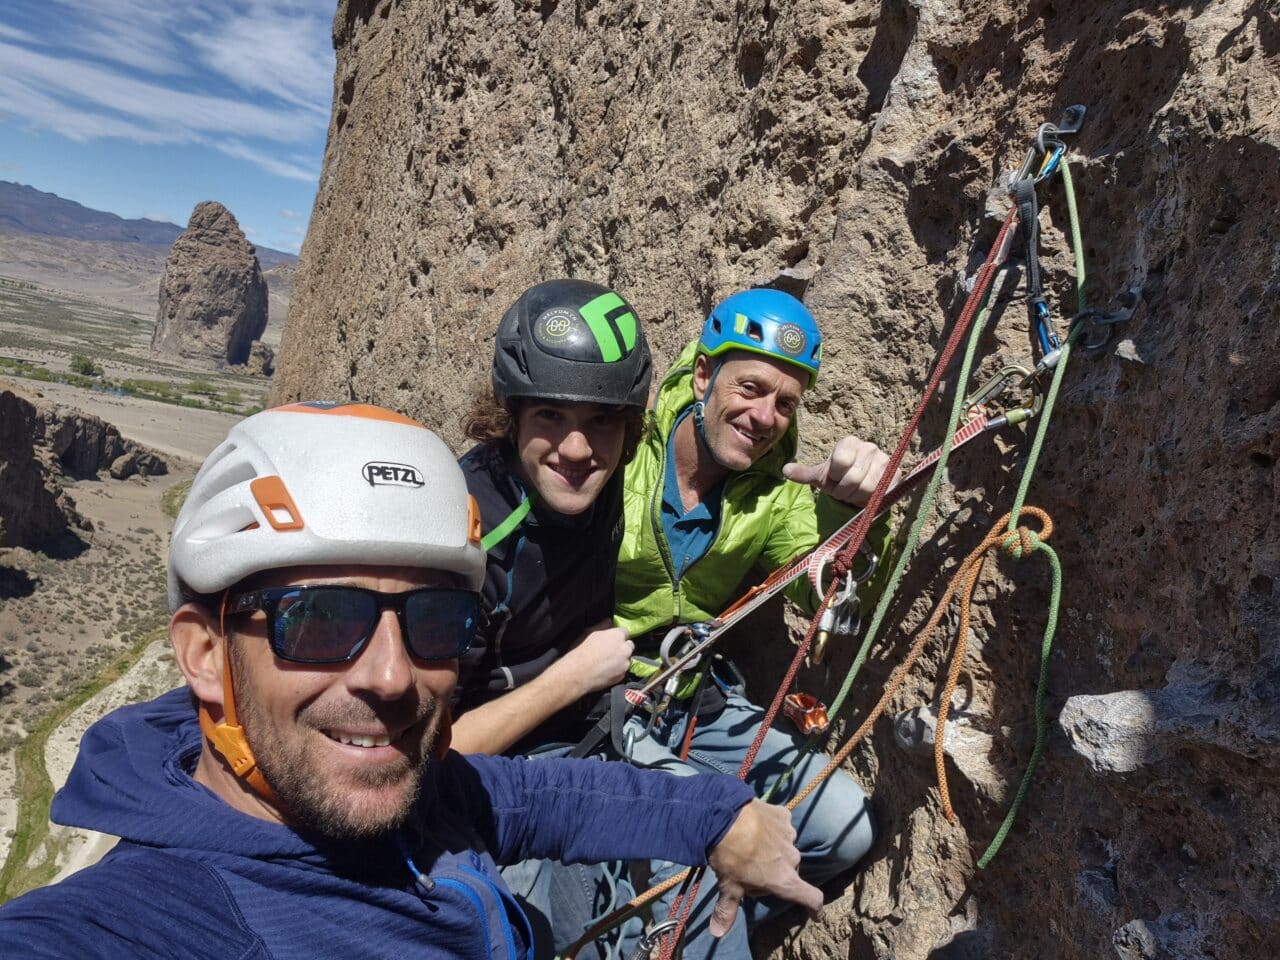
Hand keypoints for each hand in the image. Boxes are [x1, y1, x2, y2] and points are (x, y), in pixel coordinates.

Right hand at [552, 622, 633, 697]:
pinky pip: (622, 671)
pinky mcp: (622, 676)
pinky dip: (617, 671)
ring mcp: (625, 664)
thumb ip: (602, 626)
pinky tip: (606, 672)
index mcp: (618, 636)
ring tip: (607, 663)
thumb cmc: (581, 651)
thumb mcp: (589, 633)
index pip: (625, 632)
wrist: (578, 673)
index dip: (618, 635)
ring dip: (621, 660)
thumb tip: (609, 621)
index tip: (611, 640)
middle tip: (610, 651)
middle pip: (629, 646)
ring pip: (627, 659)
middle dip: (622, 647)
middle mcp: (625, 649)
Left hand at [706, 800, 821, 936]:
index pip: (811, 897)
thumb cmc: (729, 856)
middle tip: (750, 868)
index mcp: (784, 880)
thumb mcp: (728, 886)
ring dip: (772, 849)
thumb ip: (727, 910)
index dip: (816, 908)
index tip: (816, 915)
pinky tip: (754, 824)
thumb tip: (718, 933)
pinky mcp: (783, 815)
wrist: (724, 815)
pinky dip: (771, 828)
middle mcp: (792, 858)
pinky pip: (780, 826)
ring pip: (784, 848)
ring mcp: (789, 835)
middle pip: (789, 871)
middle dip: (775, 872)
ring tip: (749, 843)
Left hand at [782, 435, 898, 507]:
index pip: (840, 463)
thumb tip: (784, 470)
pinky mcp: (897, 474)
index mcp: (849, 443)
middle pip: (852, 479)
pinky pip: (882, 492)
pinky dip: (872, 499)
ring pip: (867, 488)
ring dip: (857, 498)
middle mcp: (869, 447)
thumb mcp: (821, 477)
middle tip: (844, 492)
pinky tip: (869, 496)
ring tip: (855, 494)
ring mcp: (885, 460)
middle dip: (844, 492)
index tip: (834, 480)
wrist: (861, 487)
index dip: (834, 479)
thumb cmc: (839, 480)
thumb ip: (804, 474)